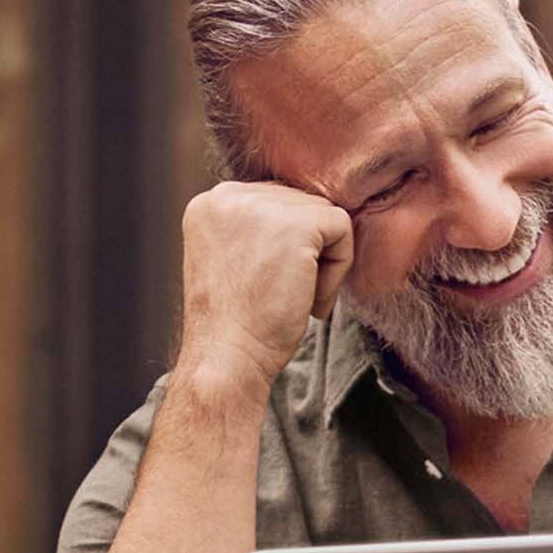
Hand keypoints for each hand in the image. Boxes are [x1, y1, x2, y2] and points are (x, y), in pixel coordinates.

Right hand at [179, 180, 355, 386]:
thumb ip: (257, 229)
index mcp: (210, 203)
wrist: (227, 357)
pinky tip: (310, 299)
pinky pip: (342, 229)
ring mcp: (261, 206)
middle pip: (299, 205)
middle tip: (282, 296)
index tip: (267, 285)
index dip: (284, 247)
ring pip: (324, 217)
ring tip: (295, 298)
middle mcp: (229, 195)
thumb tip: (308, 216)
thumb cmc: (235, 323)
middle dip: (304, 253)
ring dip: (321, 262)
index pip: (273, 201)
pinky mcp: (296, 225)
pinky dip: (338, 270)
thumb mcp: (233, 259)